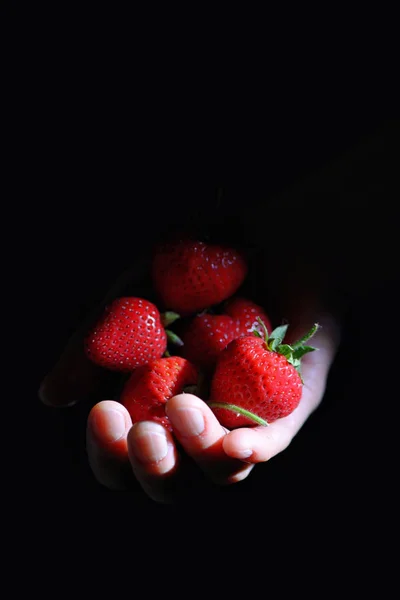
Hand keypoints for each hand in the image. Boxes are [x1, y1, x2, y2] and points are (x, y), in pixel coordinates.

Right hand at [40, 275, 338, 502]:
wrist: (261, 227)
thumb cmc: (192, 265)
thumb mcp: (131, 300)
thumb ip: (93, 347)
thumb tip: (51, 397)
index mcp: (158, 402)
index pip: (126, 454)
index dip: (108, 451)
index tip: (103, 411)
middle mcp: (201, 416)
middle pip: (172, 479)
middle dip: (151, 467)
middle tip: (141, 432)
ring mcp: (247, 412)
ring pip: (222, 469)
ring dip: (199, 451)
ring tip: (184, 407)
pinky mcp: (294, 398)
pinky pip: (277, 437)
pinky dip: (256, 447)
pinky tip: (238, 445)